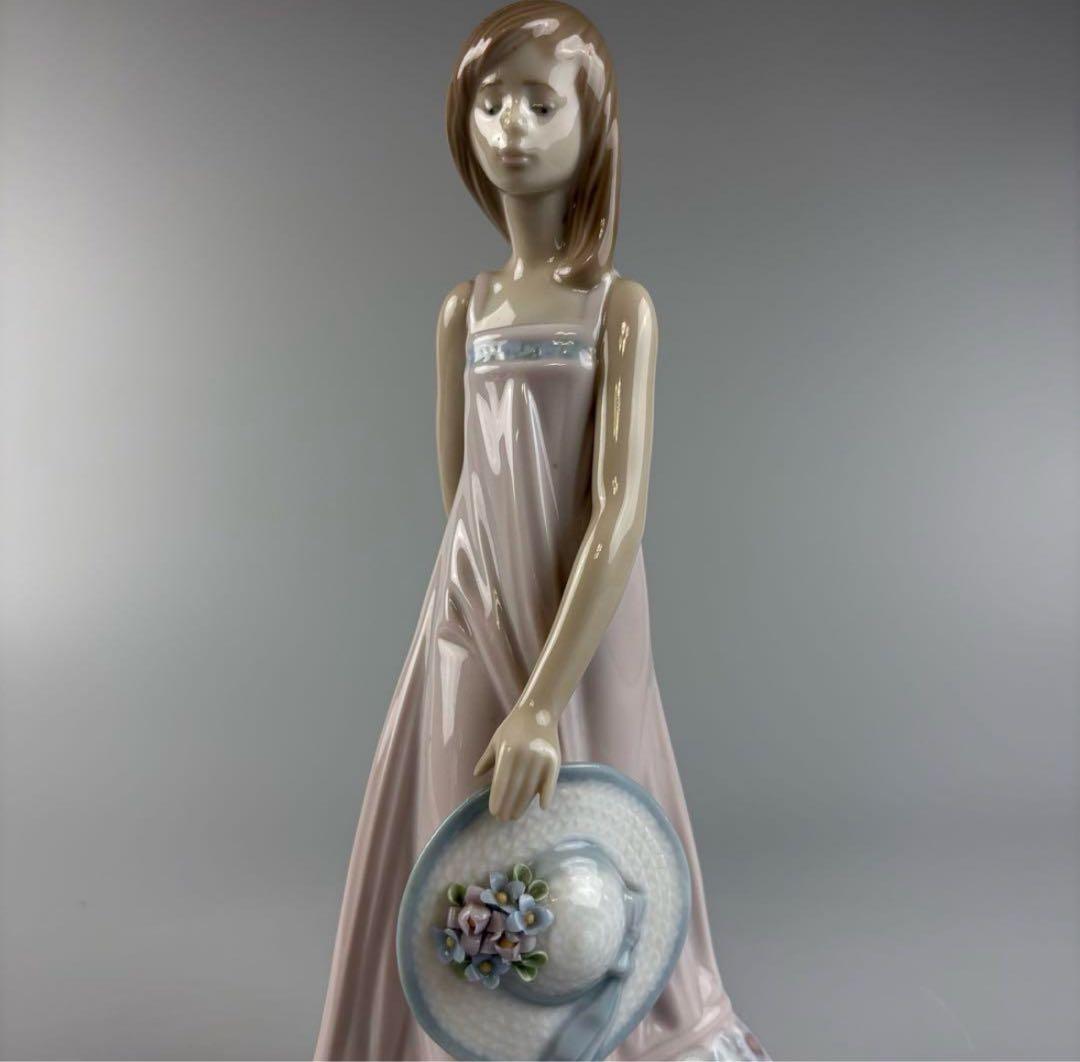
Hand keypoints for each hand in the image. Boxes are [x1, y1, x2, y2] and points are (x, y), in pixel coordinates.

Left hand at [472, 703, 560, 819]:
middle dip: (509, 806)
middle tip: (504, 818)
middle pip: (515, 789)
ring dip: (523, 804)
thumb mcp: (496, 740)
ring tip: (516, 815)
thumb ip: (487, 759)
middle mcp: (524, 756)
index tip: (494, 813)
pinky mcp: (554, 760)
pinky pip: (550, 782)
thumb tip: (475, 775)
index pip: (501, 783)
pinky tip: (542, 807)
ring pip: (531, 789)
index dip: (498, 799)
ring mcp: (541, 759)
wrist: (538, 711)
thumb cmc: (513, 727)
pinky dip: (546, 795)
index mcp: (508, 752)